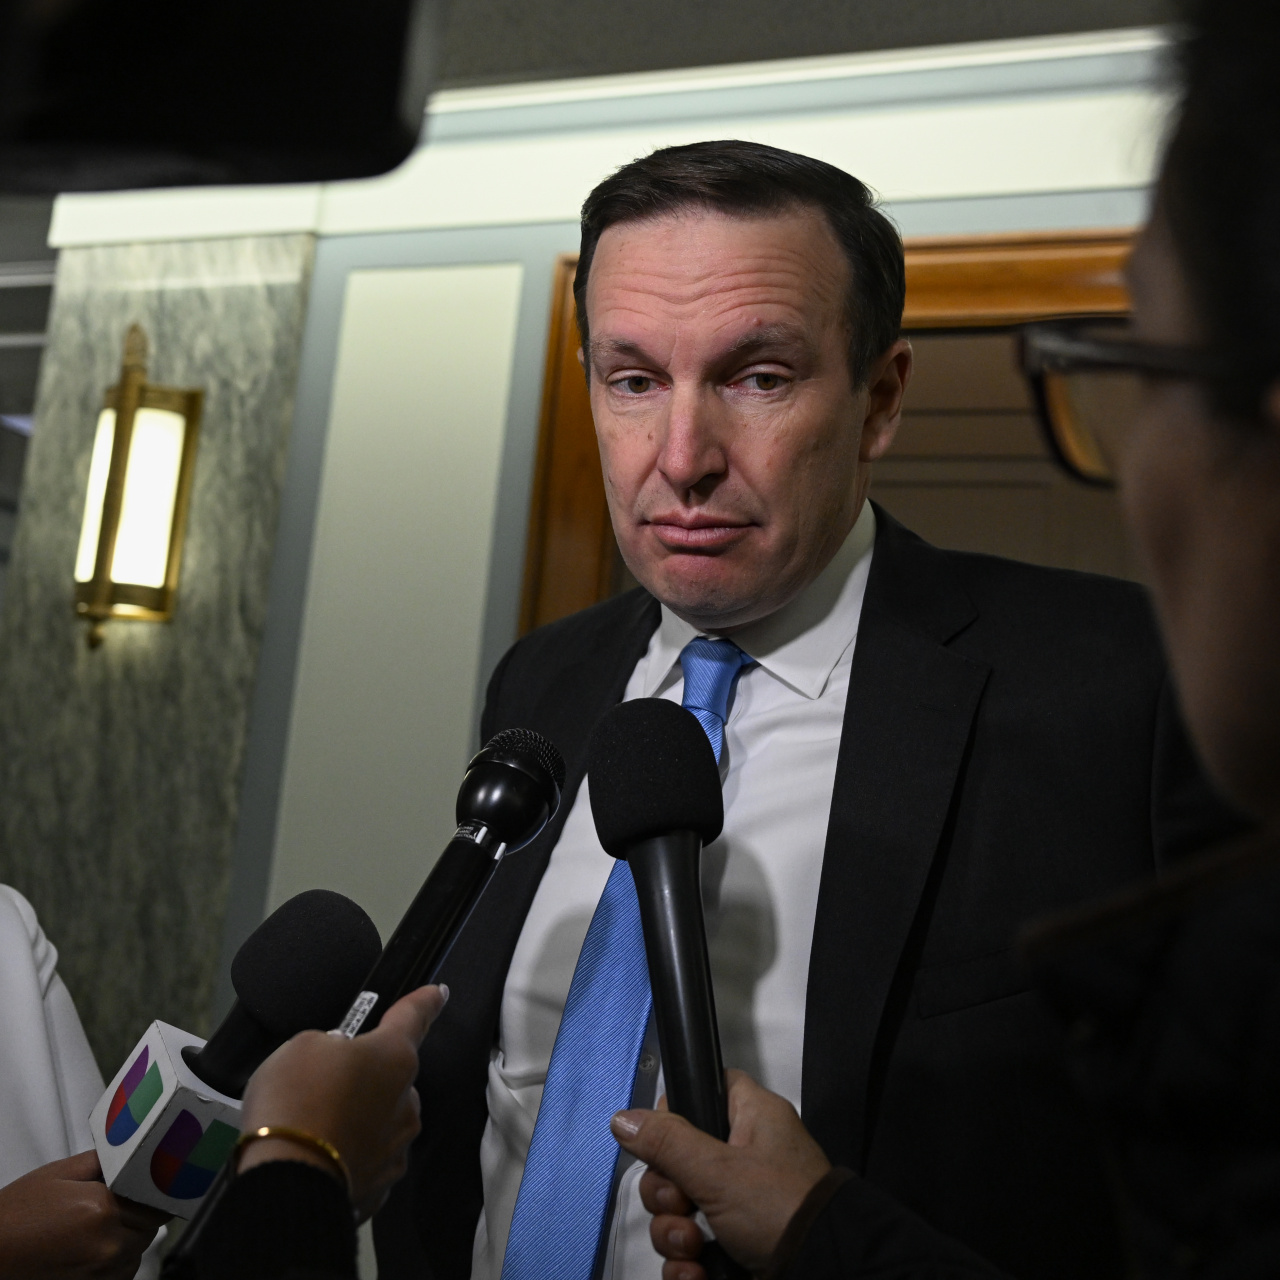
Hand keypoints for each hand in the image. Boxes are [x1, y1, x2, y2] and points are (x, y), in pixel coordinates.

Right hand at [0, 1150, 166, 1278]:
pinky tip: (98, 1247)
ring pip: (138, 1251)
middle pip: (150, 1226)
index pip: (157, 1200)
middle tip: (120, 1203)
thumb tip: (134, 1154)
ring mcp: (100, 1273)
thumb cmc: (16, 1215)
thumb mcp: (60, 1174)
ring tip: (104, 1226)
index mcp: (103, 1209)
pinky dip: (118, 1261)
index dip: (157, 1191)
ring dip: (131, 1238)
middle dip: (141, 1212)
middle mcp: (108, 1245)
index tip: (158, 1184)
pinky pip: (122, 1273)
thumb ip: (104, 1161)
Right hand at [239, 983, 447, 1220]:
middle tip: (326, 1090)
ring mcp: (398, 1149)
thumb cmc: (295, 1100)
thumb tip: (339, 1063)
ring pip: (384, 1123)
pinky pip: (368, 1162)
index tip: (440, 993)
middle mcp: (407, 1102)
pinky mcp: (381, 1188)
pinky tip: (321, 1163)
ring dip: (360, 1123)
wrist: (285, 1181)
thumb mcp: (302, 1047)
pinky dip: (350, 1160)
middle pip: (394, 1080)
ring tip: (317, 1132)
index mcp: (394, 1056)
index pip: (414, 1017)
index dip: (425, 1002)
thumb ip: (330, 1047)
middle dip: (370, 1081)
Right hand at [611, 1070, 831, 1279]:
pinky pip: (691, 1245)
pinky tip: (697, 1272)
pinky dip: (687, 1262)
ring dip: (674, 1233)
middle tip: (682, 1204)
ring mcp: (739, 1201)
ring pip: (679, 1207)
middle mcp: (744, 1154)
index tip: (663, 1141)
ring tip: (694, 1248)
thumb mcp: (718, 1171)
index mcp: (750, 1118)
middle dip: (667, 1192)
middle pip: (677, 1159)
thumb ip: (667, 1142)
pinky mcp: (735, 1241)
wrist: (825, 1274)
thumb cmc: (785, 1209)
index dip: (675, 1112)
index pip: (703, 1091)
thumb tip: (624, 1118)